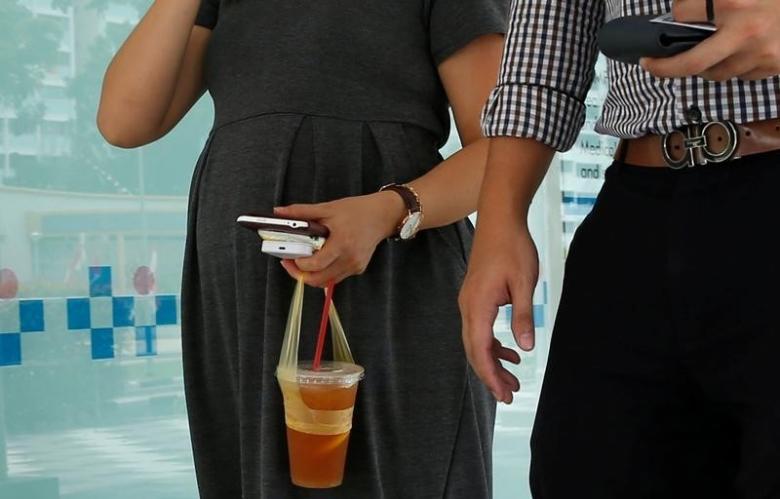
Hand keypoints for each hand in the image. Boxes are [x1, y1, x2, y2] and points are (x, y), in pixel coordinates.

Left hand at [274, 192, 405, 286]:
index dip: (298, 264)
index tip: (288, 256)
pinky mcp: (358, 269)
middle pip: (318, 280)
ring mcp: (355, 266)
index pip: (315, 265)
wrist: (383, 215)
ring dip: (311, 275)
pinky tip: (320, 258)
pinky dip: (324, 272)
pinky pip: (335, 277)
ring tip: (302, 260)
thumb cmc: (358, 210)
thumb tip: (278, 212)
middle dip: (300, 274)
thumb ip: (302, 212)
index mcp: (342, 243)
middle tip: (290, 262)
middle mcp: (350, 259)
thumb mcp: (328, 208)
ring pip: (325, 282)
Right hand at [459, 225, 536, 403]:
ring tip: (513, 380)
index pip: (479, 349)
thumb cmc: (512, 247)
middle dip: (491, 374)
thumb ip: (523, 316)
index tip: (502, 394)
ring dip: (492, 361)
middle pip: (474, 350)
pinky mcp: (475, 297)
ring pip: (476, 341)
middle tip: (509, 395)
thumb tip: (525, 348)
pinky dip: (493, 344)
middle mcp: (468, 306)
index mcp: (478, 305)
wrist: (500, 219)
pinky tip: (511, 350)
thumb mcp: (524, 282)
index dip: (490, 374)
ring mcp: (469, 301)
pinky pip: (480, 328)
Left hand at [641, 0, 779, 79]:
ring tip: (704, 52)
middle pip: (690, 63)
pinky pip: (742, 74)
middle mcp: (745, 29)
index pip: (681, 13)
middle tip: (650, 65)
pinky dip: (735, 66)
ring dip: (705, 66)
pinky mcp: (775, 65)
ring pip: (716, 72)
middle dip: (664, 68)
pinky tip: (739, 51)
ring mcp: (760, 51)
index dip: (676, 12)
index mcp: (733, 0)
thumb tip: (682, 11)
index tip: (673, 16)